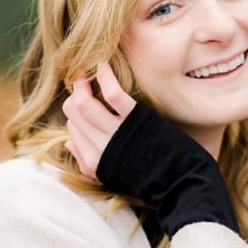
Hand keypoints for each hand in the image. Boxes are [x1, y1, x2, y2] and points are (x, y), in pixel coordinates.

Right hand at [63, 60, 136, 180]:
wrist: (179, 182)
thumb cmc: (148, 177)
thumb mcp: (112, 175)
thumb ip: (86, 160)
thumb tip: (68, 142)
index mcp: (93, 162)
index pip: (72, 127)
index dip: (76, 112)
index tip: (87, 100)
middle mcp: (100, 148)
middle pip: (73, 112)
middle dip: (75, 93)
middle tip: (84, 80)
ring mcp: (117, 135)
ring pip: (84, 104)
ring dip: (82, 82)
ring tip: (88, 70)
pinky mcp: (136, 121)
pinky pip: (112, 95)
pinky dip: (105, 77)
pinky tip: (102, 65)